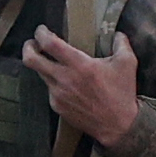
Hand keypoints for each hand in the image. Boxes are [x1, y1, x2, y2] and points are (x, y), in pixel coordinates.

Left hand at [25, 28, 139, 147]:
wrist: (118, 125)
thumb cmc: (122, 93)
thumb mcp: (127, 63)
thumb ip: (121, 43)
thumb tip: (117, 33)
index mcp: (79, 64)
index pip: (49, 44)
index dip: (41, 33)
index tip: (41, 30)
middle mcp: (63, 79)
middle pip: (31, 60)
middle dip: (28, 47)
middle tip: (32, 43)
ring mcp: (58, 94)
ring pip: (40, 74)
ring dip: (42, 66)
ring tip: (51, 62)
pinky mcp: (57, 107)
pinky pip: (49, 90)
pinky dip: (53, 83)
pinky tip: (65, 83)